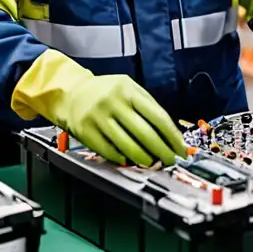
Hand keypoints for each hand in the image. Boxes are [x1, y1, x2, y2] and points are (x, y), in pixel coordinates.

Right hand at [59, 74, 186, 167]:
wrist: (71, 93)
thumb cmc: (106, 92)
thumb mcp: (128, 88)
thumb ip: (147, 106)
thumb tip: (169, 134)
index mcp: (128, 89)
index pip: (157, 116)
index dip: (172, 136)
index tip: (181, 148)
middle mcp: (113, 102)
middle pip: (145, 133)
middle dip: (161, 151)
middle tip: (170, 161)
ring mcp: (98, 117)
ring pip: (127, 145)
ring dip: (143, 158)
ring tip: (151, 163)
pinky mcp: (85, 131)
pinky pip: (109, 151)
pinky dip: (122, 159)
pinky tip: (129, 161)